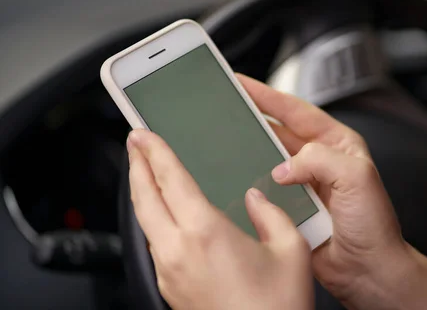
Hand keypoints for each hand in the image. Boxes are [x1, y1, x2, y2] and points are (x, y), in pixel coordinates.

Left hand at [127, 129, 313, 309]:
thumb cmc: (277, 307)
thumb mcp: (291, 249)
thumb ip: (272, 213)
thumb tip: (256, 198)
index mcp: (206, 233)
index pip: (169, 180)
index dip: (154, 152)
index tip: (143, 134)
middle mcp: (178, 251)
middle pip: (144, 198)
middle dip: (136, 166)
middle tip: (135, 144)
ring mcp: (169, 273)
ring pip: (145, 222)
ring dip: (143, 193)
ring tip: (147, 175)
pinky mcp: (171, 289)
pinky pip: (155, 244)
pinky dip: (153, 219)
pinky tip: (166, 216)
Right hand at [239, 75, 426, 309]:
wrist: (369, 270)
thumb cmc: (374, 226)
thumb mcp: (356, 178)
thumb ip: (319, 160)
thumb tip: (282, 167)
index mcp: (337, 143)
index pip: (296, 110)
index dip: (266, 95)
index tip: (241, 82)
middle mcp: (318, 160)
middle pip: (276, 131)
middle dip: (251, 118)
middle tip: (224, 107)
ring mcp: (302, 184)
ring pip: (267, 159)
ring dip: (248, 153)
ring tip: (222, 141)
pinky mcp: (290, 207)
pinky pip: (264, 190)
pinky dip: (249, 185)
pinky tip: (234, 180)